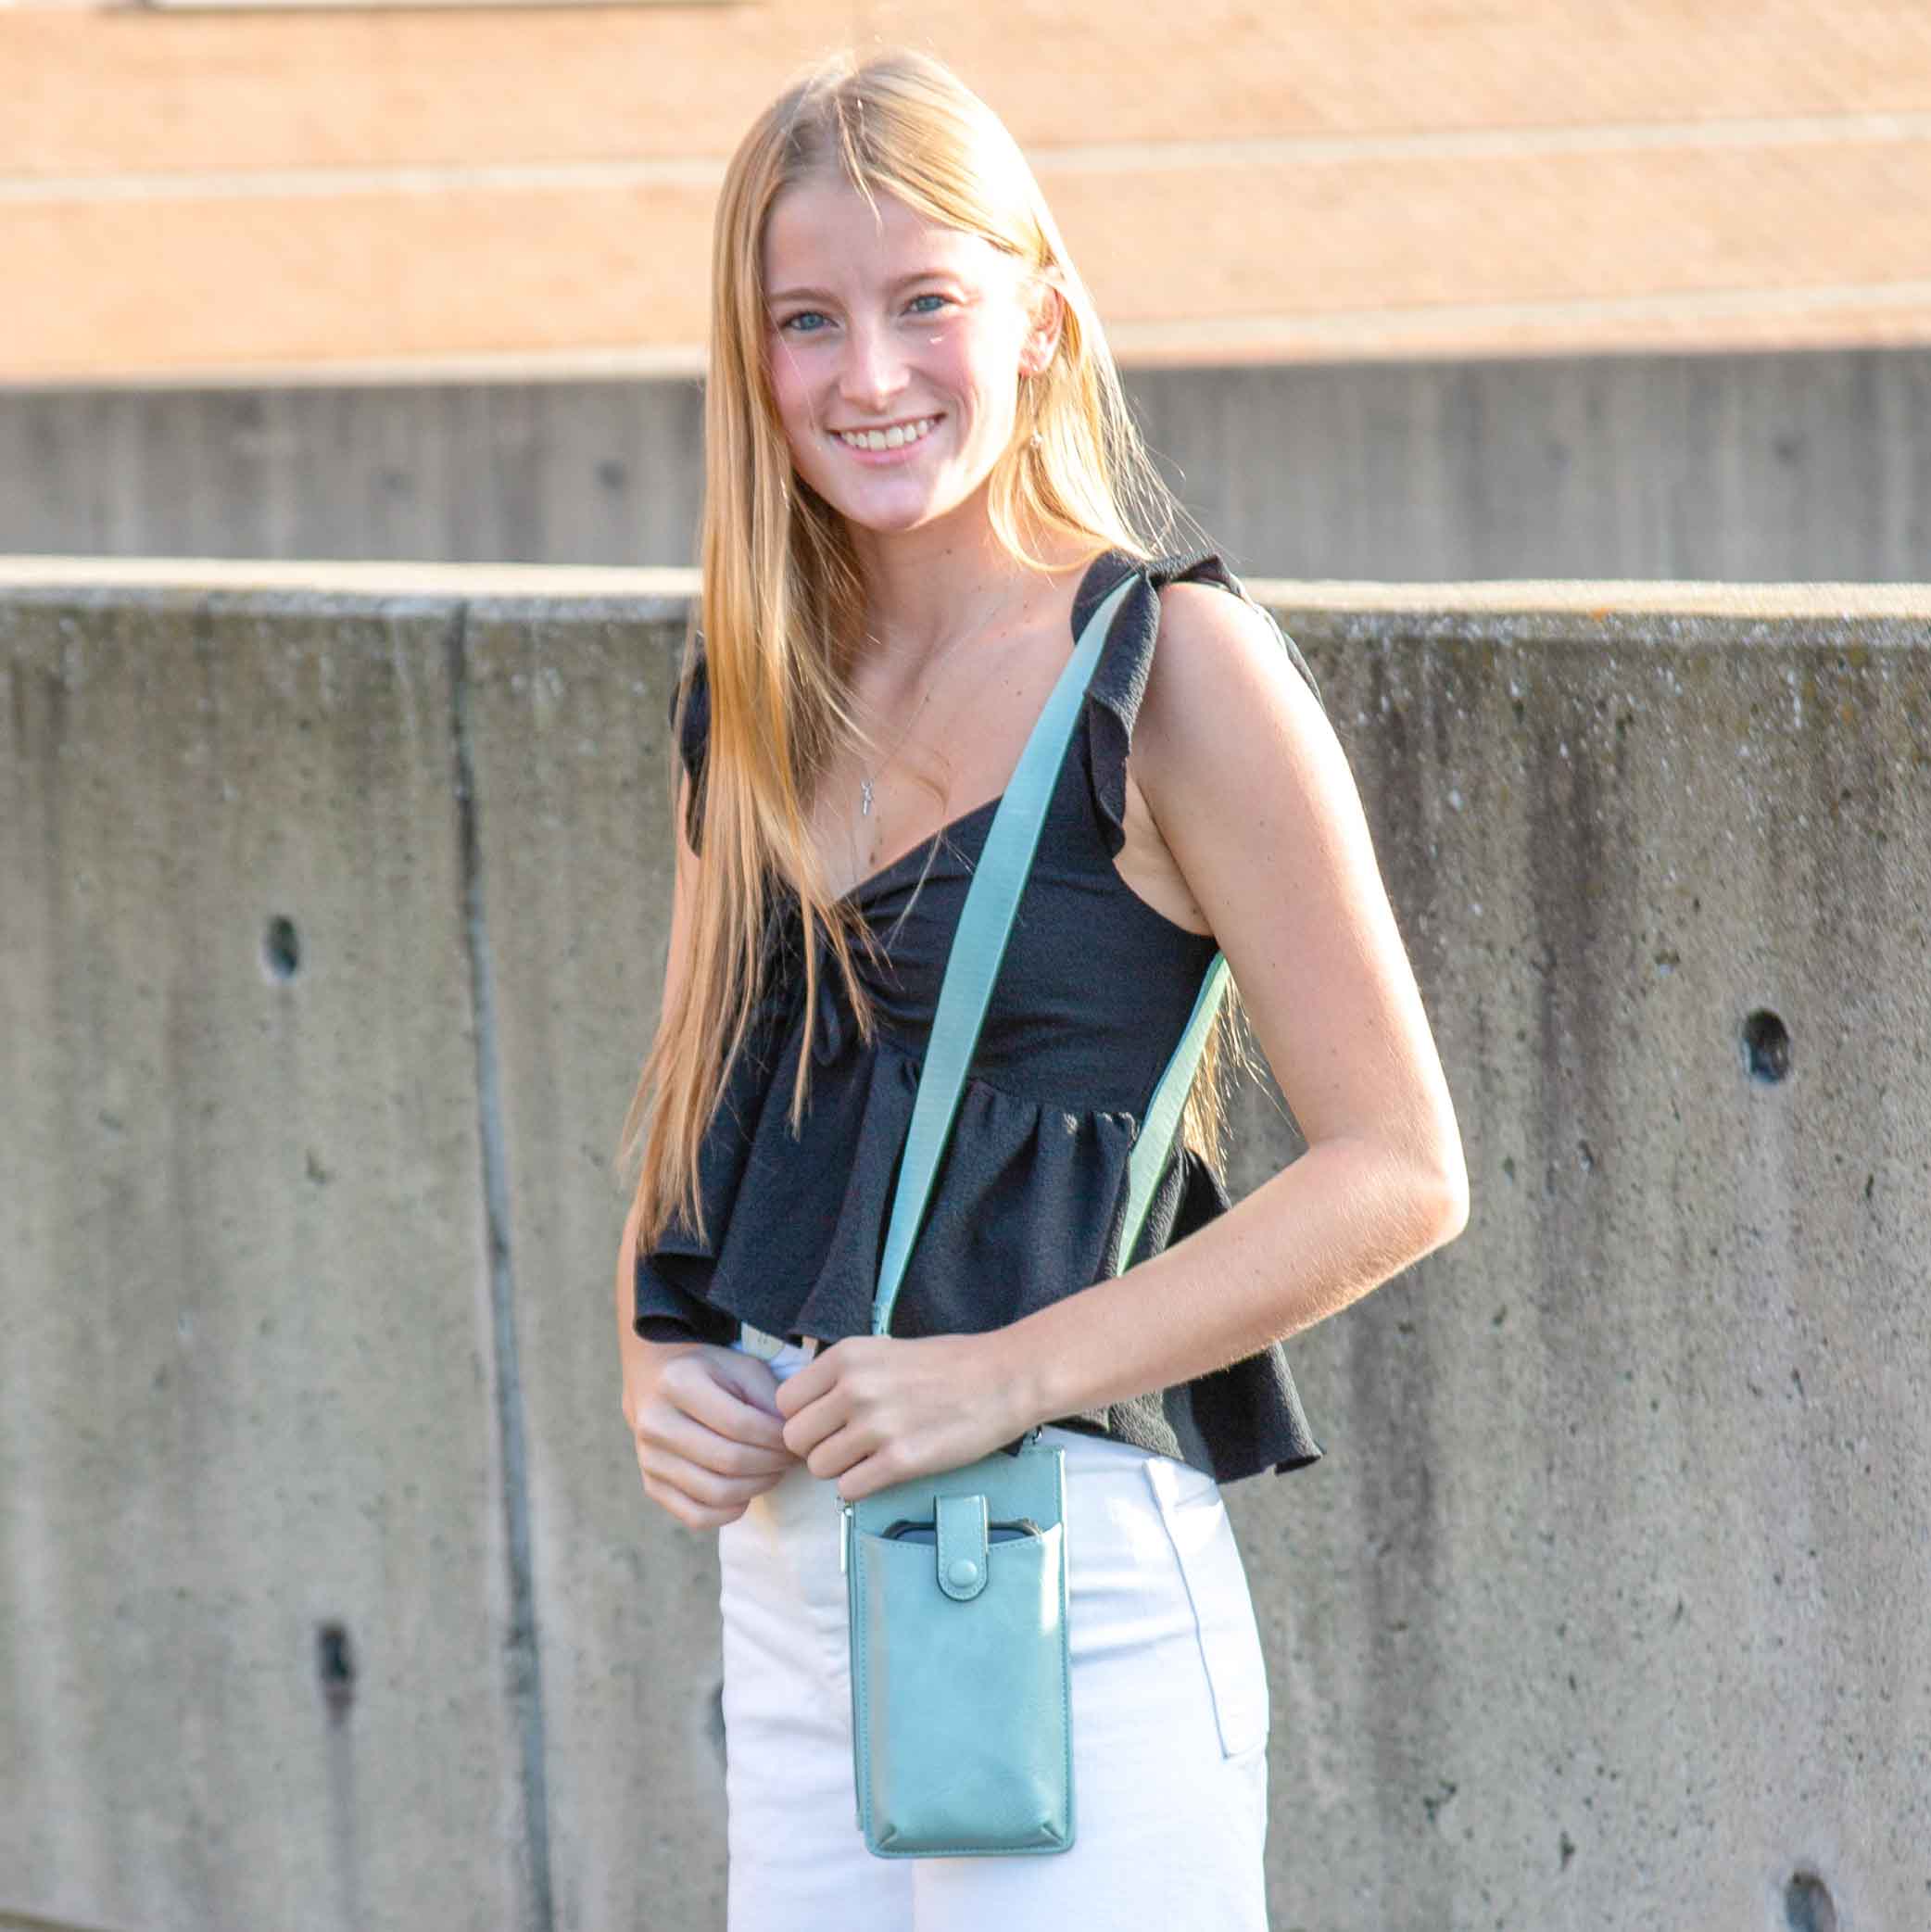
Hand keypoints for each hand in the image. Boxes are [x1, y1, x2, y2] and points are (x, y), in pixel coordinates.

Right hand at [623, 1340, 802, 1530]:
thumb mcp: (742, 1369)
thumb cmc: (711, 1374)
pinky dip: (729, 1512)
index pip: (740, 1424)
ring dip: (756, 1487)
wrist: (658, 1384)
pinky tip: (745, 1492)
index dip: (776, 1438)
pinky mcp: (651, 1485)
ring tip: (772, 1472)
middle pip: (728, 1461)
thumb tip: (790, 1440)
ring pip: (715, 1493)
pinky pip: (696, 1516)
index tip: (794, 1439)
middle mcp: (656, 1423)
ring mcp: (649, 1458)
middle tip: (789, 1458)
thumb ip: (768, 1398)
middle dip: (771, 1464)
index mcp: (678, 1384)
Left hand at [772, 1332, 1032, 1503]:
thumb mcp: (883, 1351)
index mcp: (846, 1356)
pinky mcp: (900, 1461)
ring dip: (839, 1469)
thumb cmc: (946, 1365)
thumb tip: (806, 1409)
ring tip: (869, 1457)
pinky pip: (848, 1490)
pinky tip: (884, 1471)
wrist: (1004, 1378)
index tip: (827, 1422)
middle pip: (795, 1438)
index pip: (786, 1401)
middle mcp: (854, 1388)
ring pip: (819, 1467)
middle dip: (816, 1446)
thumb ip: (842, 1375)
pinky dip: (861, 1487)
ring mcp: (877, 1425)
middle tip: (847, 1444)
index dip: (803, 1417)